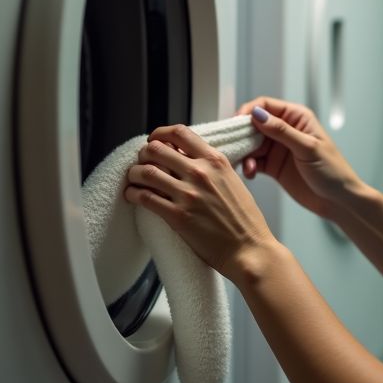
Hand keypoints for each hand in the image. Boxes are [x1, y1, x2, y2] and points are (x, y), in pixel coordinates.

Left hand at [123, 124, 276, 281]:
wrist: (250, 249)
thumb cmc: (245, 220)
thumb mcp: (233, 181)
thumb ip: (211, 167)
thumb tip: (188, 159)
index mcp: (216, 161)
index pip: (180, 133)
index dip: (160, 133)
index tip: (155, 139)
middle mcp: (201, 173)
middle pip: (156, 149)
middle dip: (144, 154)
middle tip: (142, 162)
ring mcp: (188, 194)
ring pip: (145, 172)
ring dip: (134, 174)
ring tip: (134, 179)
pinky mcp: (177, 216)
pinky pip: (144, 197)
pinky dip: (132, 194)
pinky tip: (132, 195)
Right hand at [237, 96, 363, 219]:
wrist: (338, 200)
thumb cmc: (332, 170)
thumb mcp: (307, 148)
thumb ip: (282, 131)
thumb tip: (257, 114)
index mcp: (296, 117)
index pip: (266, 105)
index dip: (249, 111)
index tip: (237, 123)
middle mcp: (285, 130)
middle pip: (254, 124)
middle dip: (242, 135)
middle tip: (235, 147)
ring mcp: (278, 148)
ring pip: (251, 144)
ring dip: (245, 154)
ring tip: (248, 167)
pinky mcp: (273, 166)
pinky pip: (254, 161)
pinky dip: (248, 166)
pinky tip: (251, 173)